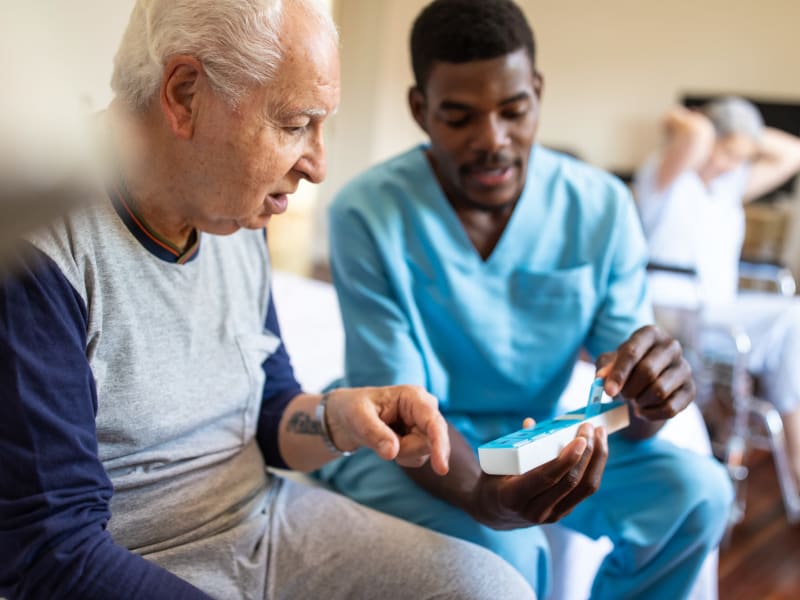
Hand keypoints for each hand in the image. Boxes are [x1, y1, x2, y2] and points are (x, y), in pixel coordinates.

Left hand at [323, 385, 449, 474]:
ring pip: (424, 452)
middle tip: (381, 443)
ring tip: (383, 439)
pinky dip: (403, 456)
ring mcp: (425, 423)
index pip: (433, 422)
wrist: (349, 417)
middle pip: (429, 442)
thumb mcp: (357, 418)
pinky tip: (390, 444)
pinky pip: (419, 457)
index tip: (441, 469)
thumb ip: (374, 433)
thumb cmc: (353, 410)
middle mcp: (425, 408)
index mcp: (413, 396)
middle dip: (406, 450)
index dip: (439, 444)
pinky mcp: (423, 436)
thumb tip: (392, 452)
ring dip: (402, 453)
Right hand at [469, 423, 607, 528]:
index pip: (547, 478)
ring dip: (597, 460)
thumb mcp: (495, 464)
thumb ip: (514, 445)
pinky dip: (594, 468)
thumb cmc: (493, 482)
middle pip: (571, 482)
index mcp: (514, 497)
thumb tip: (531, 423)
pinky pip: (584, 490)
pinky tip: (597, 450)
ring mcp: (552, 515)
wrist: (494, 513)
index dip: (567, 459)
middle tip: (590, 428)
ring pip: (584, 488)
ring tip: (600, 435)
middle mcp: (535, 511)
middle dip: (587, 452)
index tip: (580, 438)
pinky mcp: (563, 512)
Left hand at [596, 325, 694, 420]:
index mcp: (650, 334)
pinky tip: (642, 411)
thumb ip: (604, 368)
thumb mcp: (610, 363)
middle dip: (629, 389)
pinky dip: (651, 414)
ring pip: (659, 391)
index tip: (608, 392)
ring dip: (640, 401)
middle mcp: (671, 346)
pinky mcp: (691, 389)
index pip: (632, 353)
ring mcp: (684, 367)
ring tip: (633, 400)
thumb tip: (601, 378)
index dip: (619, 374)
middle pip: (647, 372)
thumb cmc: (625, 368)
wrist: (644, 382)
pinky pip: (670, 408)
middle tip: (622, 396)